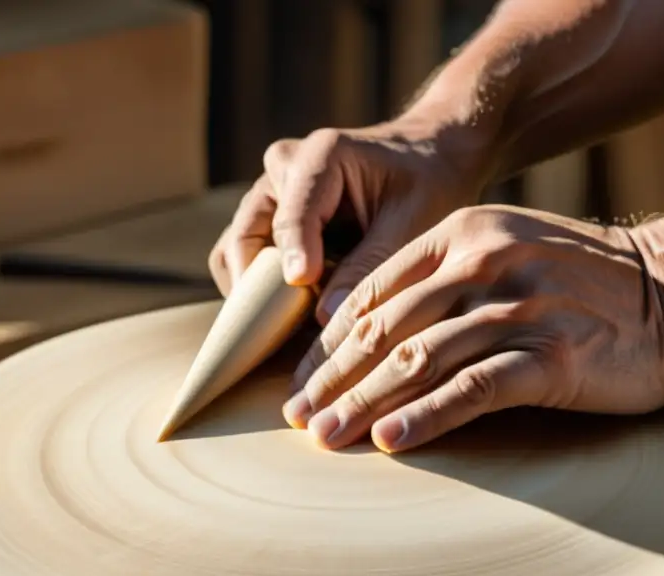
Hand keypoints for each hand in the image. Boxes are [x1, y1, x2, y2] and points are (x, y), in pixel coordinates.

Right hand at [207, 119, 488, 323]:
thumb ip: (371, 264)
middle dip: (262, 286)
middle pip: (246, 235)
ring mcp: (269, 195)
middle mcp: (282, 170)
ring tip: (290, 330)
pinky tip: (292, 320)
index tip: (301, 285)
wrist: (428, 159)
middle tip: (286, 332)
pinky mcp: (267, 220)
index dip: (293, 254)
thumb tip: (326, 318)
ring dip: (256, 294)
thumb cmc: (425, 185)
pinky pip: (245, 261)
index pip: (292, 214)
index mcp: (320, 156)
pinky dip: (261, 293)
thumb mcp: (412, 221)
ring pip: (236, 251)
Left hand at [281, 205, 663, 452]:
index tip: (302, 379)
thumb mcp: (509, 252)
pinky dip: (426, 417)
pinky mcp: (552, 356)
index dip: (329, 341)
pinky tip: (390, 440)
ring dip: (363, 404)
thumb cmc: (584, 282)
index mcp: (464, 234)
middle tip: (296, 417)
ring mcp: (518, 308)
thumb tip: (378, 336)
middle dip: (332, 377)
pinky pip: (473, 389)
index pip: (374, 292)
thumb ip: (445, 281)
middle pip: (385, 328)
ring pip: (418, 360)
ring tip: (325, 438)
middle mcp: (484, 262)